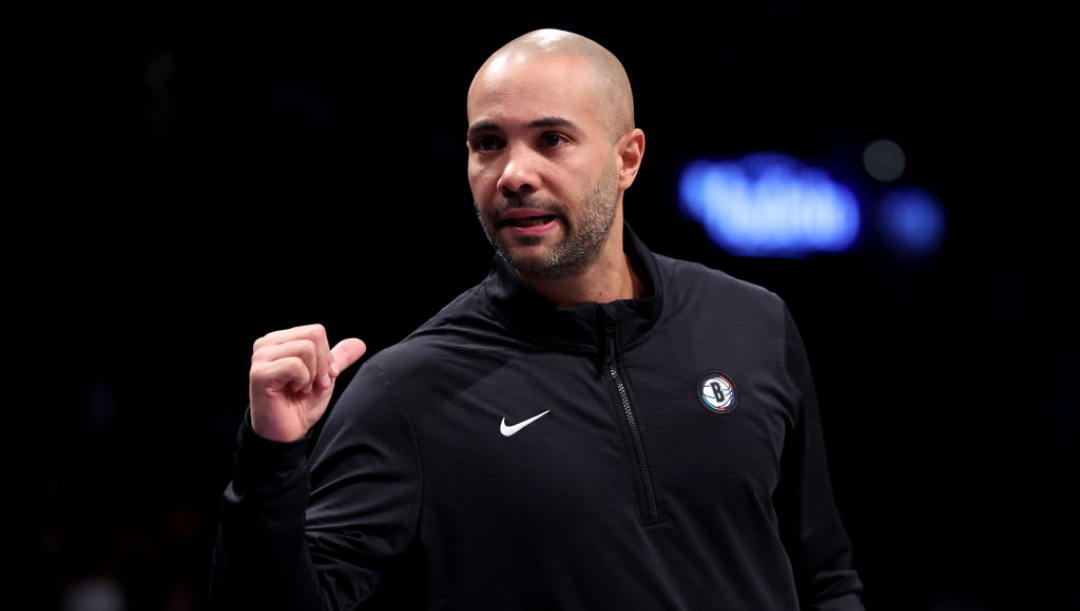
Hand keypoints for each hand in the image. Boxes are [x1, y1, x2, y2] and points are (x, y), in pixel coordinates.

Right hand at [248, 324, 366, 442]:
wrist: (287, 433)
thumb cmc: (301, 405)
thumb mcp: (325, 378)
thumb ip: (339, 358)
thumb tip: (360, 343)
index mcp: (279, 341)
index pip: (316, 331)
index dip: (327, 357)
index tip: (321, 379)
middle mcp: (266, 344)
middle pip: (314, 335)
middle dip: (322, 365)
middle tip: (313, 385)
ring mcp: (260, 357)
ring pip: (306, 348)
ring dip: (312, 375)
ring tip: (301, 389)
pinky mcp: (259, 373)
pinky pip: (296, 365)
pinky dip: (302, 381)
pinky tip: (292, 392)